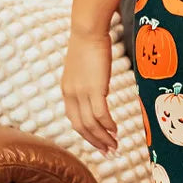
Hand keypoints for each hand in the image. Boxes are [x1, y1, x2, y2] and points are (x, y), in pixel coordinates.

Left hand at [61, 30, 117, 153]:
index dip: (87, 135)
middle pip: (81, 127)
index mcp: (67, 91)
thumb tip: (100, 89)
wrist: (88, 30)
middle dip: (95, 142)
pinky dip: (108, 125)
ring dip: (103, 138)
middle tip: (109, 152)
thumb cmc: (89, 43)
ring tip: (115, 146)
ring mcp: (81, 93)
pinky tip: (116, 130)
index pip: (75, 120)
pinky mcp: (94, 89)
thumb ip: (88, 81)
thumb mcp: (84, 67)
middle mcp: (71, 95)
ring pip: (91, 124)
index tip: (99, 143)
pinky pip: (101, 114)